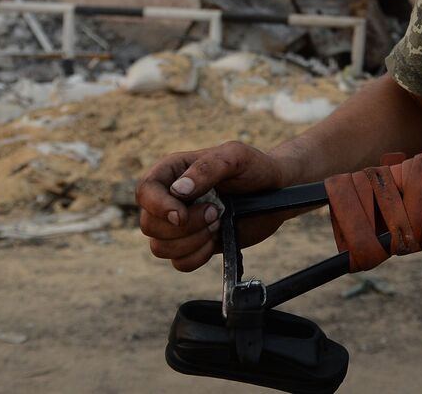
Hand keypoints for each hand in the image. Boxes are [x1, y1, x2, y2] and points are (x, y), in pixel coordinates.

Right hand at [136, 141, 292, 271]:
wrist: (276, 192)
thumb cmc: (255, 168)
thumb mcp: (235, 157)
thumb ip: (208, 168)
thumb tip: (179, 190)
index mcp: (173, 172)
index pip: (145, 191)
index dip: (158, 207)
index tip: (181, 215)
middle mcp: (170, 199)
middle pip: (148, 224)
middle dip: (184, 226)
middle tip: (216, 213)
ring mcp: (179, 224)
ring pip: (159, 247)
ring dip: (191, 241)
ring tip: (218, 223)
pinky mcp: (192, 245)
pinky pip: (179, 263)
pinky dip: (197, 256)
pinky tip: (217, 239)